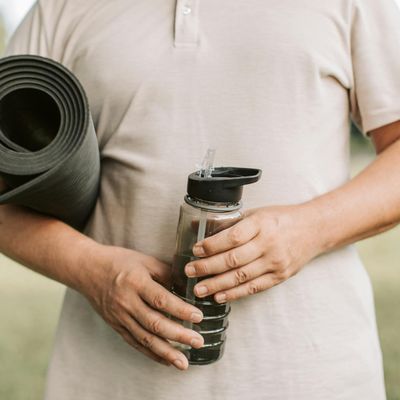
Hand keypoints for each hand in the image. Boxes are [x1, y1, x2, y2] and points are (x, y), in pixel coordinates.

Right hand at [79, 245, 203, 369]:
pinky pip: (134, 343)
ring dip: (166, 352)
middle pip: (155, 323)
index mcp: (136, 282)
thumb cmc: (119, 261)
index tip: (198, 317)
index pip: (161, 300)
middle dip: (178, 335)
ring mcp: (120, 316)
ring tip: (184, 362)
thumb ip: (166, 273)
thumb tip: (187, 286)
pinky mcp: (116, 326)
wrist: (88, 270)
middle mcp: (127, 302)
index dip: (180, 310)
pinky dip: (151, 353)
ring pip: (145, 338)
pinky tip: (166, 360)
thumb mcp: (144, 261)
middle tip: (198, 341)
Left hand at [184, 205, 321, 302]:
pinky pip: (254, 287)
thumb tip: (197, 224)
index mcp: (261, 224)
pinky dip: (235, 293)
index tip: (196, 250)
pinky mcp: (280, 276)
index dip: (212, 246)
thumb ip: (230, 222)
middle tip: (190, 271)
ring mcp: (275, 262)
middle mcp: (268, 244)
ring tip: (199, 289)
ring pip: (242, 276)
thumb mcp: (256, 213)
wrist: (313, 229)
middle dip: (208, 267)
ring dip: (217, 284)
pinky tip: (219, 296)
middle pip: (233, 259)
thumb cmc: (281, 219)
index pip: (232, 237)